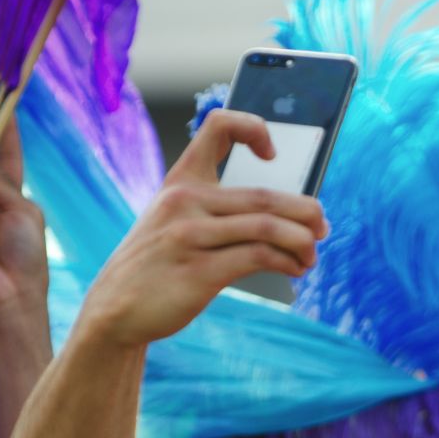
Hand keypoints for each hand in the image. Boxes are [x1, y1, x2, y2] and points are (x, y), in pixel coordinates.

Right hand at [78, 108, 326, 347]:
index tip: (273, 154)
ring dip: (302, 243)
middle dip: (306, 212)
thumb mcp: (174, 222)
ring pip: (268, 227)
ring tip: (311, 256)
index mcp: (180, 180)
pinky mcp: (199, 271)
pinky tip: (294, 270)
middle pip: (265, 195)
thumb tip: (289, 217)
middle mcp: (184, 201)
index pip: (217, 127)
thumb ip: (218, 211)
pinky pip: (259, 257)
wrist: (116, 309)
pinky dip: (287, 262)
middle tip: (323, 228)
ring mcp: (190, 235)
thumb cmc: (158, 266)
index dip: (253, 128)